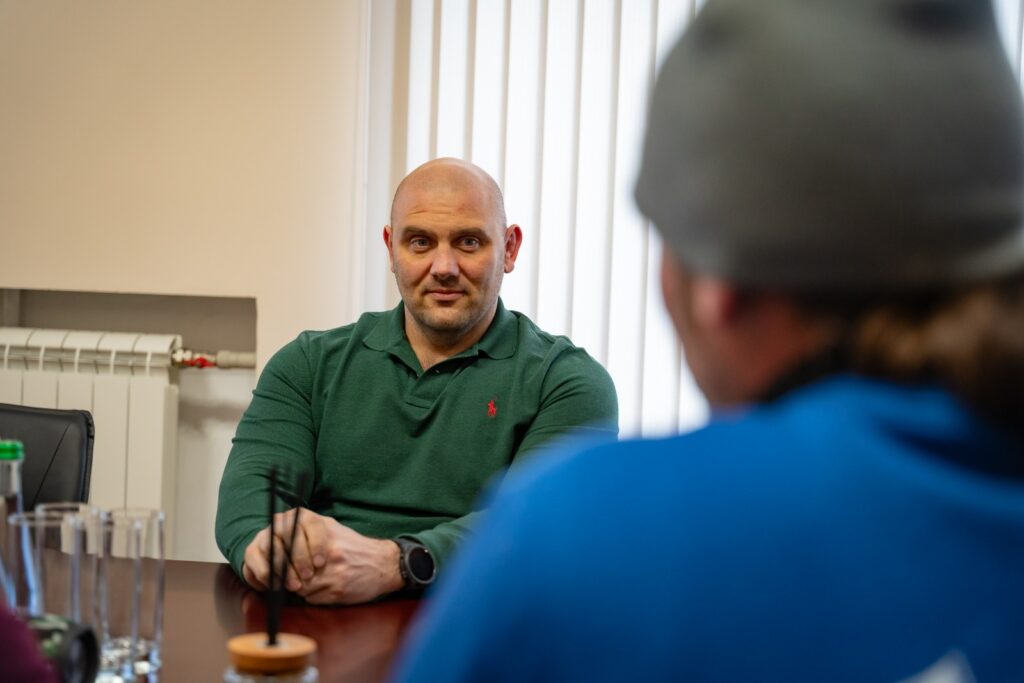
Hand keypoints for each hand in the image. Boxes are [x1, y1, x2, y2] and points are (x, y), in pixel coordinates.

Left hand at [242, 508, 404, 604]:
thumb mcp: (333, 529)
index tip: (274, 564)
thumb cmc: (356, 547)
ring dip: (300, 587)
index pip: (285, 543)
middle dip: (285, 575)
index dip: (277, 557)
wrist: (385, 564)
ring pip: (299, 584)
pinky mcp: (337, 588)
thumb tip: (278, 542)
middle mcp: (327, 548)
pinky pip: (311, 597)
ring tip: (311, 582)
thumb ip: (307, 531)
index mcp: (323, 529)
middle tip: (287, 578)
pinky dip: (312, 596)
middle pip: (290, 566)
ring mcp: (332, 570)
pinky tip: (324, 590)